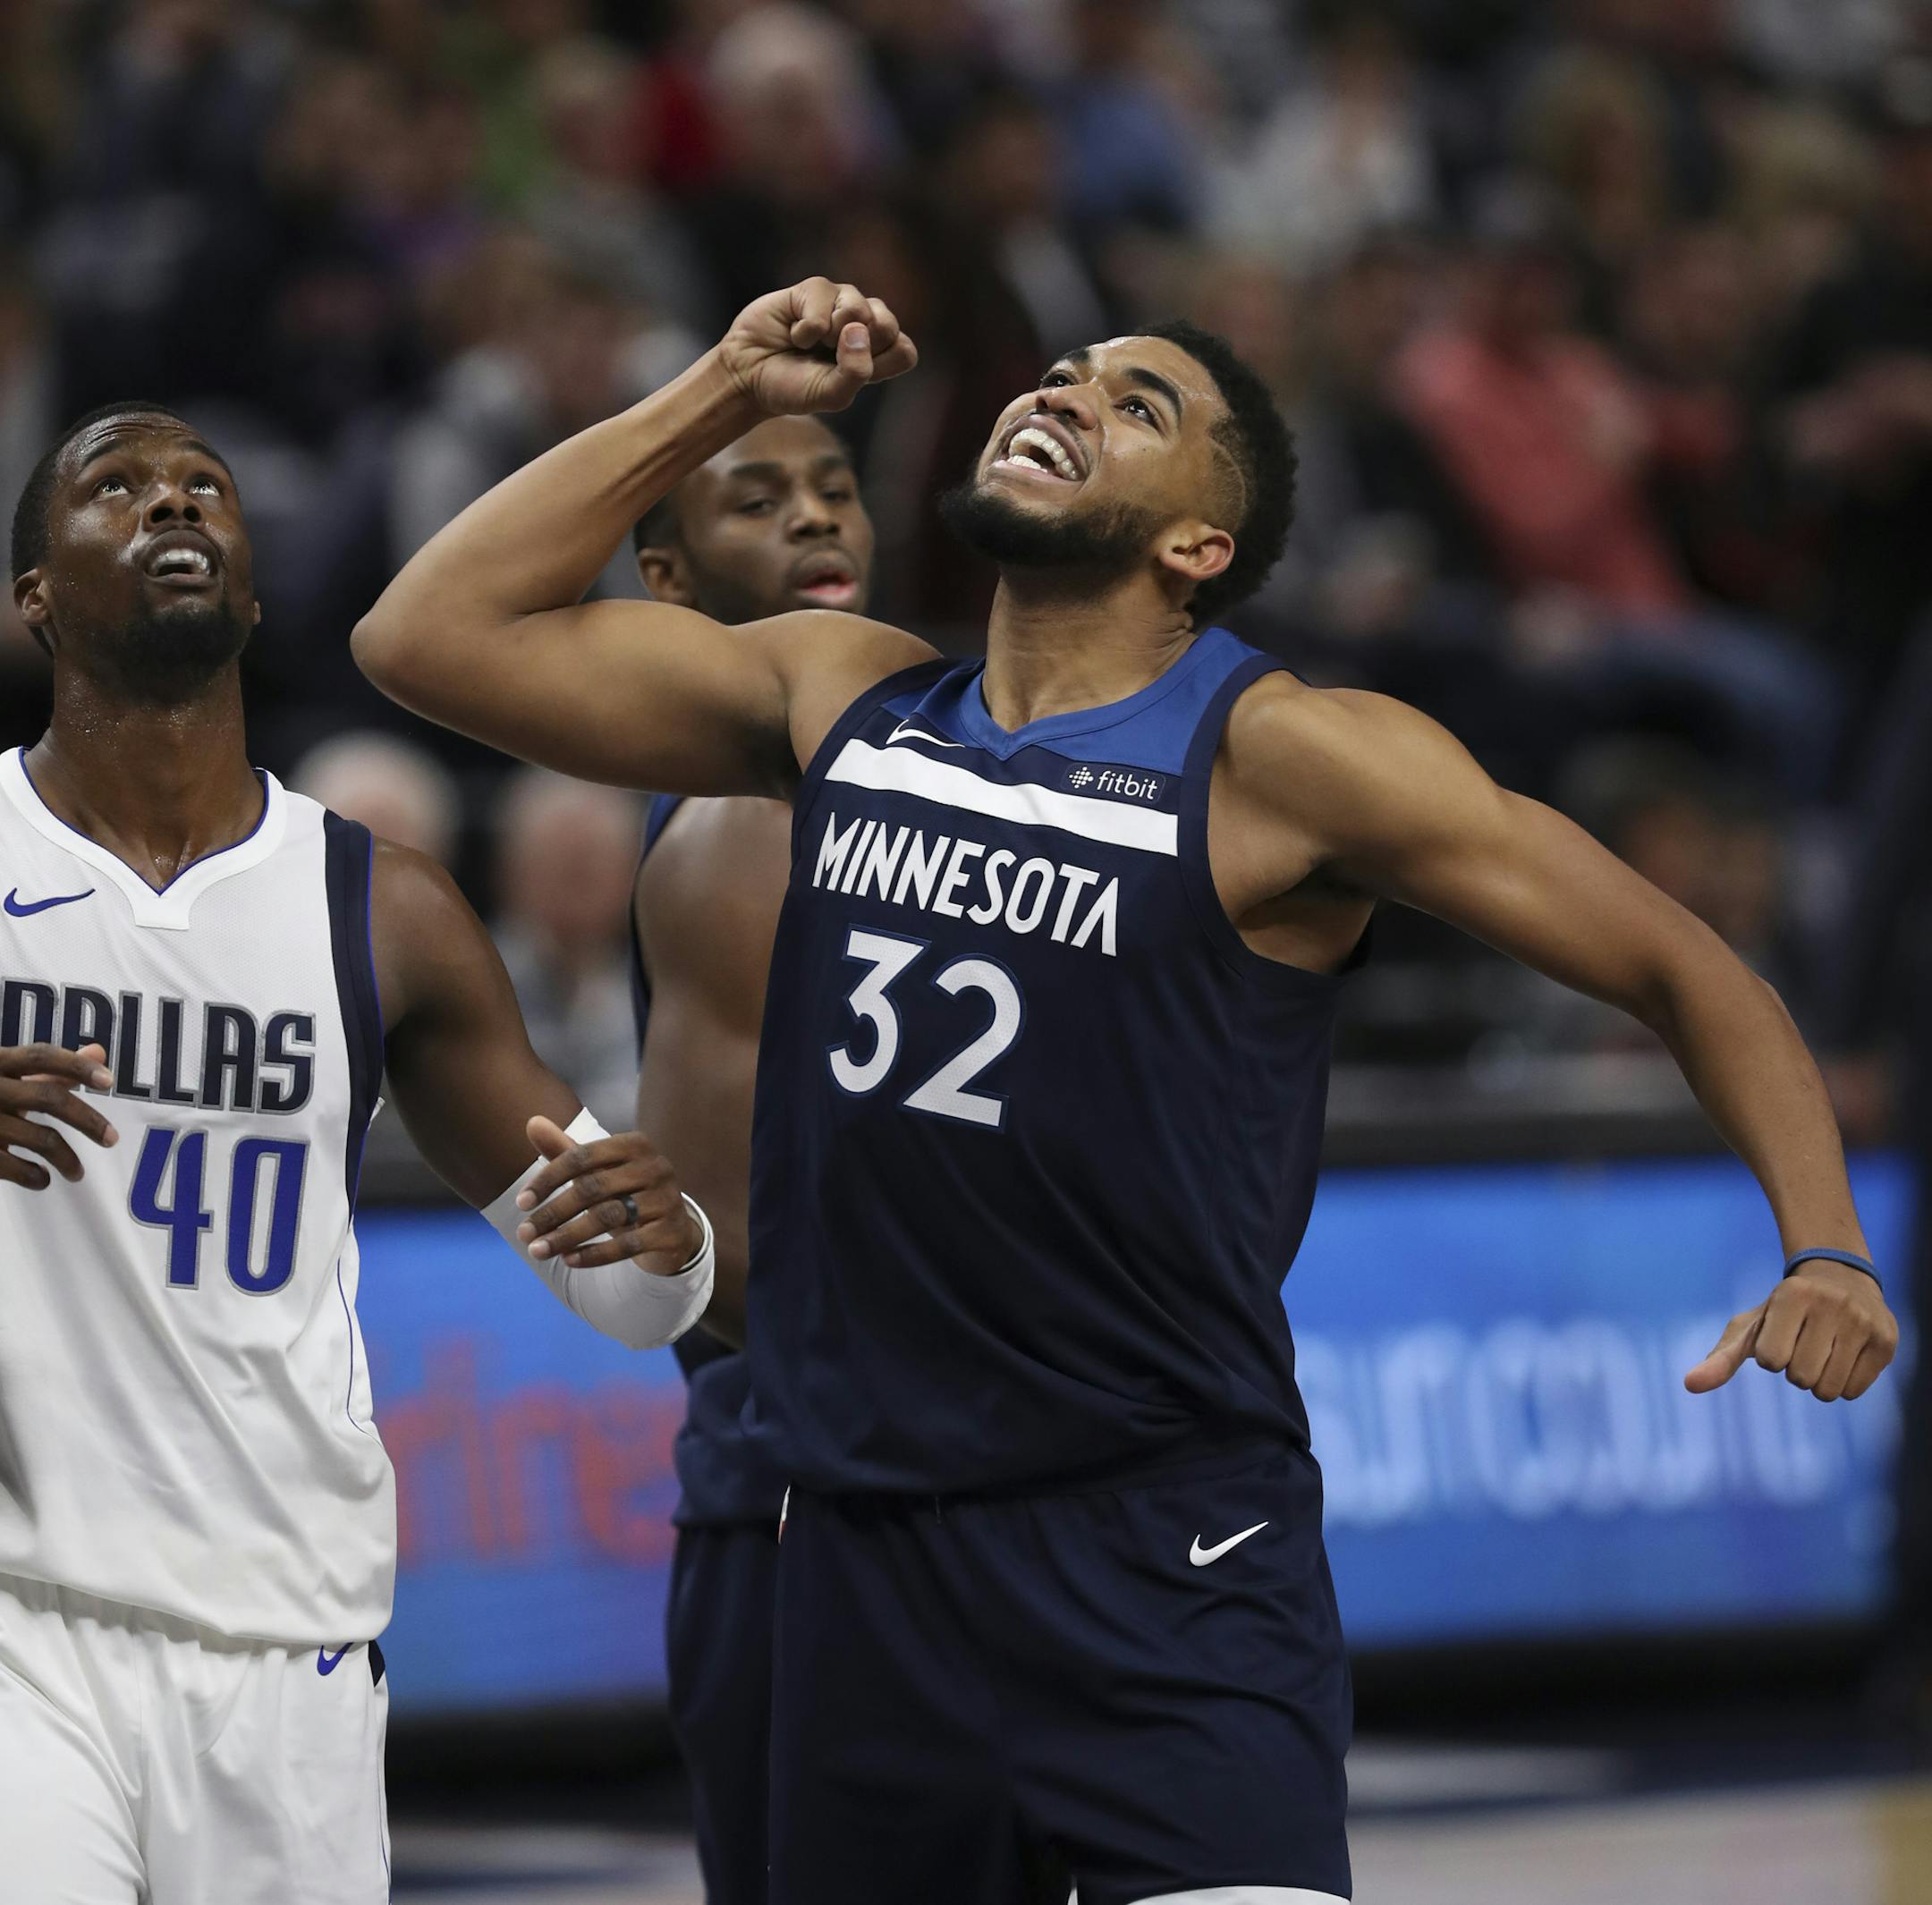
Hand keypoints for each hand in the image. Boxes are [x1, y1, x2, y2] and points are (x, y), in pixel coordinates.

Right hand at [0, 1043, 117, 1189]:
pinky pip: (12, 1166)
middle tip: (112, 1139)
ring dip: (67, 1158)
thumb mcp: (3, 1073)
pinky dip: (35, 1176)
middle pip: (48, 1098)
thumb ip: (50, 1068)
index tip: (108, 1080)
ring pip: (38, 1138)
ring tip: (77, 1173)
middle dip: (88, 1120)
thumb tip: (99, 1052)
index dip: (75, 1066)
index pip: (40, 1056)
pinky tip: (43, 1179)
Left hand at [513, 1115, 701, 1276]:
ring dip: (567, 1236)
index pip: (582, 1156)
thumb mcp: (598, 1171)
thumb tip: (531, 1122)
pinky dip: (594, 1255)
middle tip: (524, 1233)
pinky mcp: (671, 1231)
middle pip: (593, 1188)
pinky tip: (568, 1260)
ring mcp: (667, 1199)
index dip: (548, 1179)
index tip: (521, 1203)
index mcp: (635, 1144)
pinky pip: (628, 1245)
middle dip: (553, 1213)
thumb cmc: (626, 1192)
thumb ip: (565, 1150)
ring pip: (609, 1218)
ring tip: (538, 1250)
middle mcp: (655, 1167)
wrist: (673, 1228)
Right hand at [716, 277, 916, 417]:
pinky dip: (806, 329)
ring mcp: (840, 301)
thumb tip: (858, 329)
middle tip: (829, 357)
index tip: (848, 374)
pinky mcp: (815, 288)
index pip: (904, 351)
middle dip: (856, 348)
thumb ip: (855, 372)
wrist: (748, 374)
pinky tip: (795, 333)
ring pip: (859, 310)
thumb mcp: (830, 395)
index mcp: (876, 352)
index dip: (880, 365)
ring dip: (830, 336)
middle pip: (888, 325)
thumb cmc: (793, 387)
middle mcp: (864, 323)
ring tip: (812, 344)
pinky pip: (823, 305)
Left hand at [1684, 1262, 1898, 1402]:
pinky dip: (1843, 1385)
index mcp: (1793, 1294)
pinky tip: (1844, 1358)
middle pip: (1801, 1378)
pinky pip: (1854, 1391)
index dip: (1770, 1357)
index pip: (1770, 1360)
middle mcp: (1832, 1304)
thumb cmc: (1783, 1311)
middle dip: (1794, 1372)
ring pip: (1829, 1389)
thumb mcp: (1749, 1327)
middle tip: (1802, 1346)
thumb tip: (1689, 1385)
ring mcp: (1863, 1322)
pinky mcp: (1887, 1341)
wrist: (1841, 1280)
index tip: (1779, 1337)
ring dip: (1818, 1382)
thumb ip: (1721, 1357)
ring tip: (1822, 1352)